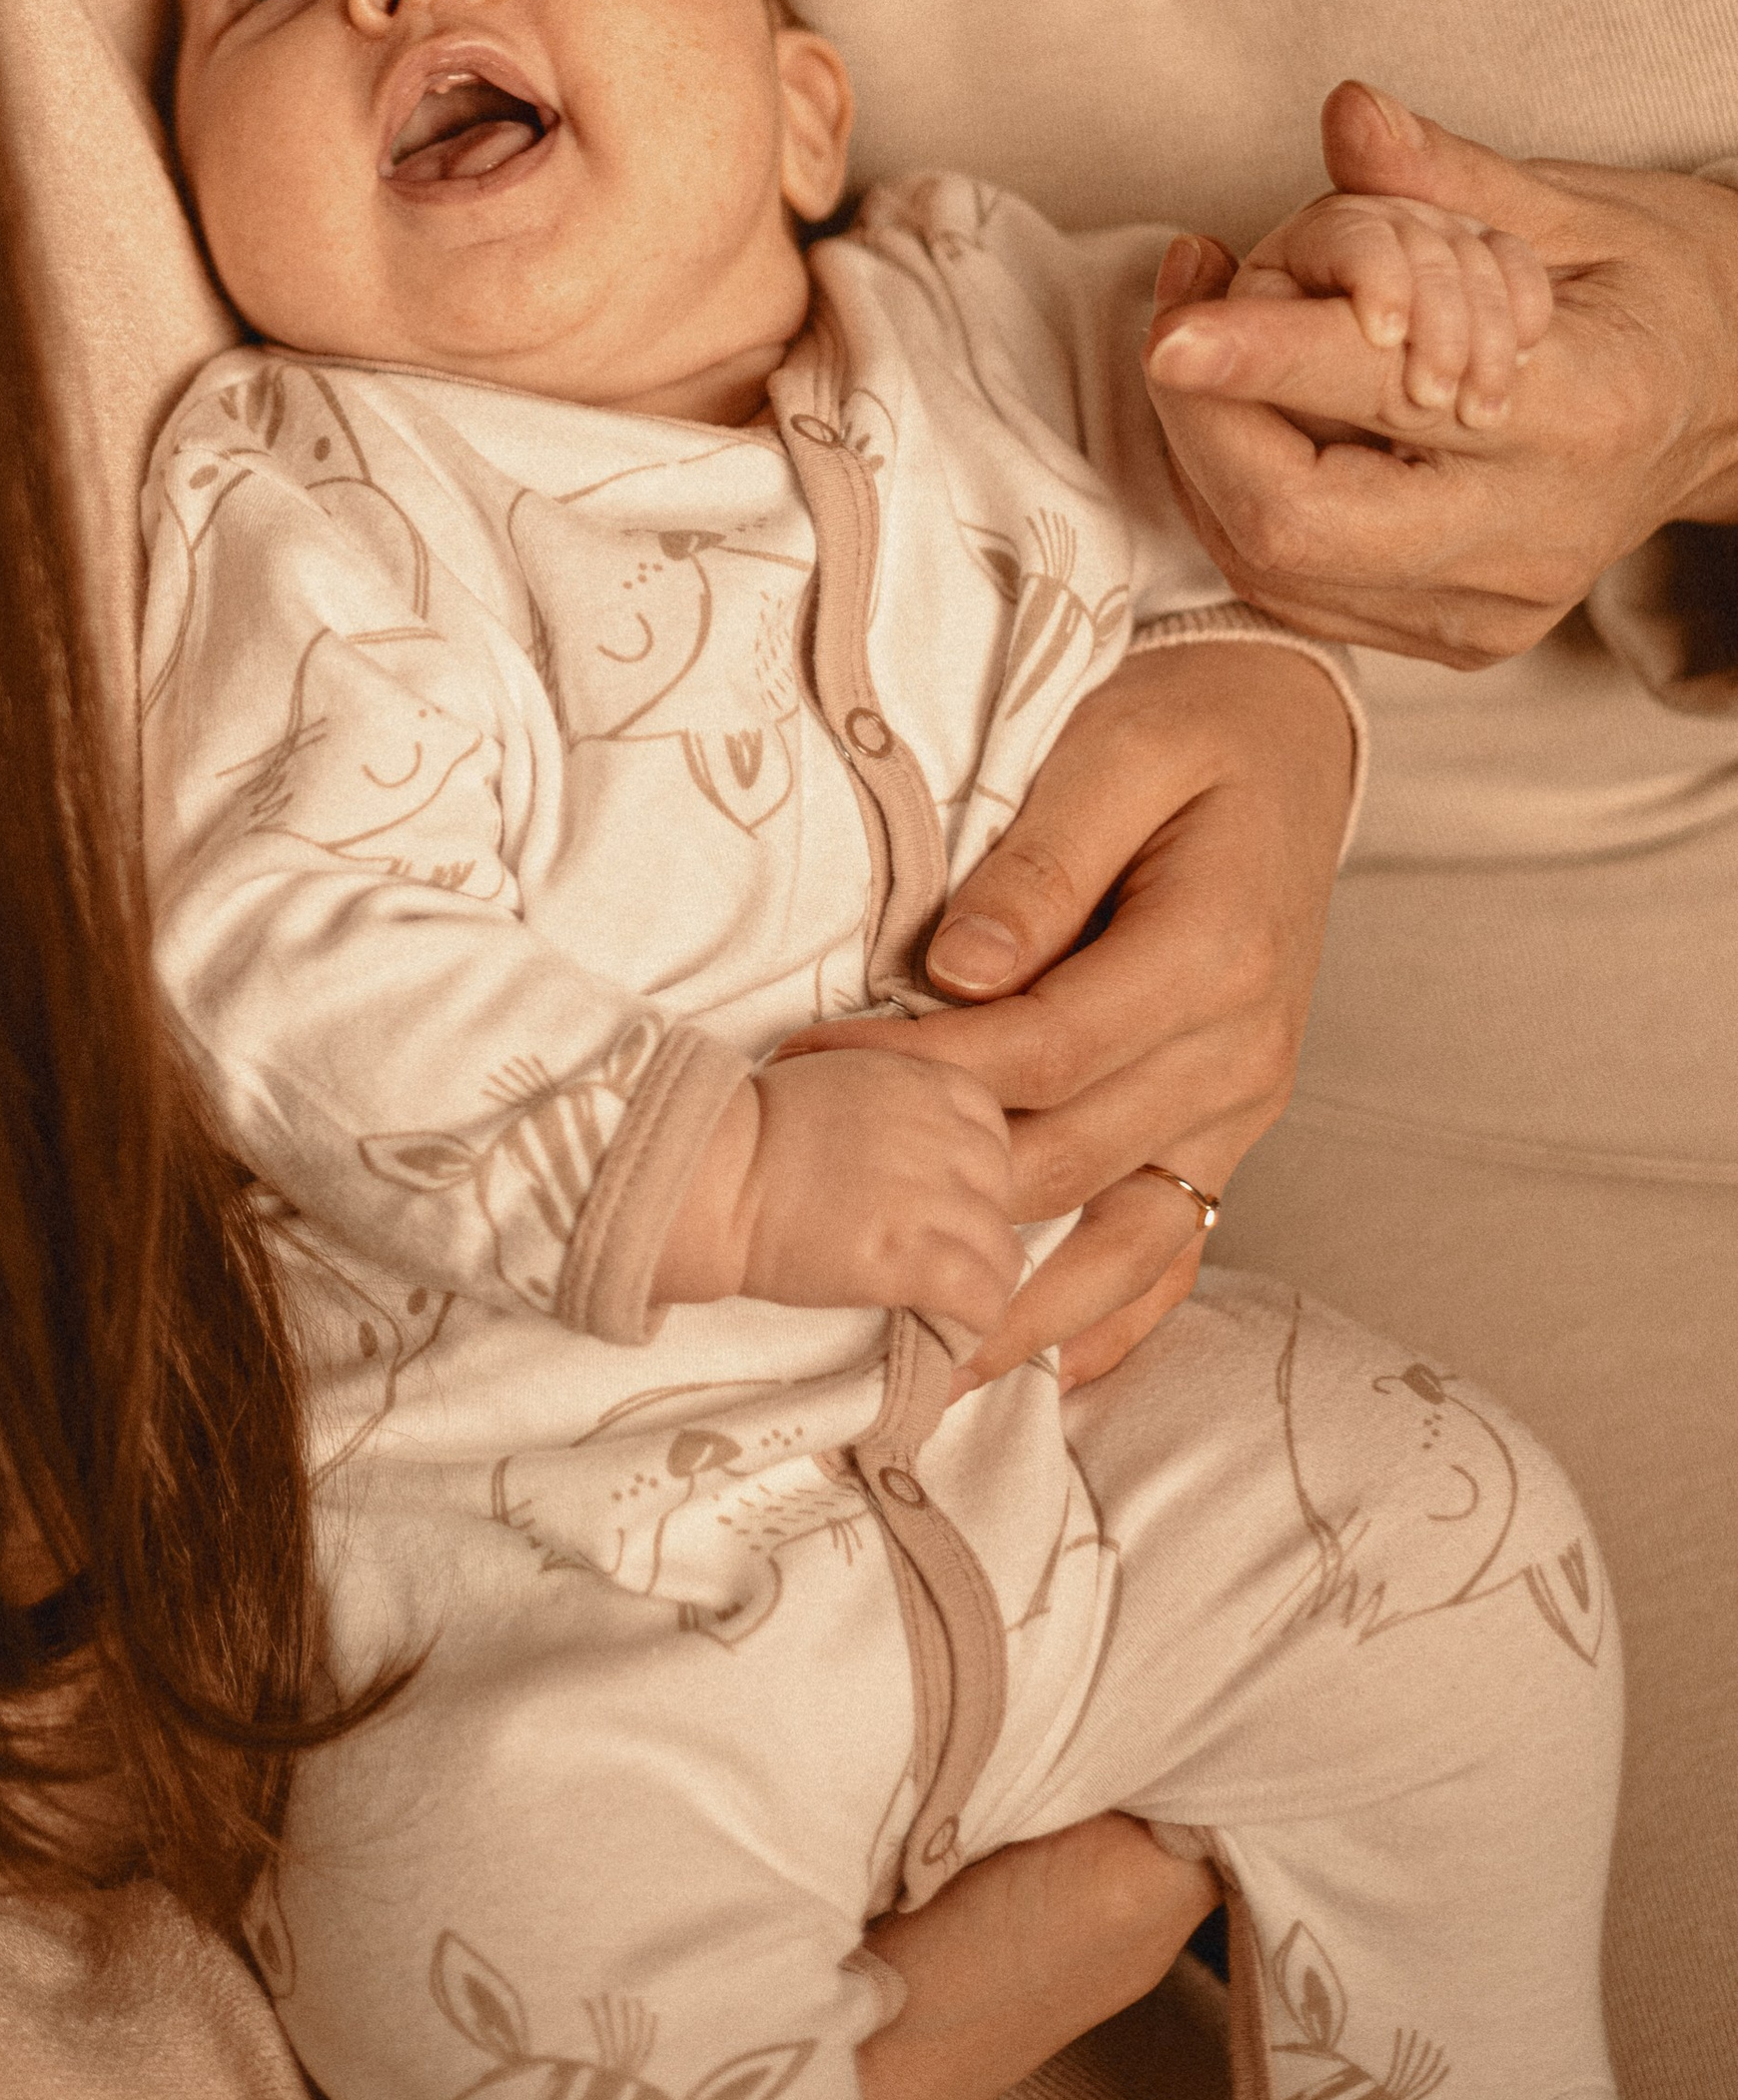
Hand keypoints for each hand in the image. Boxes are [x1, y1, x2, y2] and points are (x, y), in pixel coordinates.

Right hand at [649, 1047, 1017, 1338]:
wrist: (709, 1174)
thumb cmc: (755, 1130)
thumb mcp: (843, 1080)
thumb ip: (901, 1106)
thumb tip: (928, 1151)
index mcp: (925, 1081)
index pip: (994, 1133)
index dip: (972, 1173)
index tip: (940, 1198)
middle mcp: (938, 1133)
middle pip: (1003, 1192)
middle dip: (976, 1224)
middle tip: (935, 1250)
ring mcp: (927, 1197)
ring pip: (1002, 1252)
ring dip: (979, 1280)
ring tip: (947, 1301)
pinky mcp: (908, 1258)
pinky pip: (980, 1298)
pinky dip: (973, 1321)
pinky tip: (949, 1328)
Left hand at [783, 639, 1351, 1391]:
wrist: (1290, 733)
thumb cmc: (1192, 727)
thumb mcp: (1118, 752)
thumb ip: (1040, 865)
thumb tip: (958, 972)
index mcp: (1208, 957)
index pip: (1037, 1051)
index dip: (918, 1076)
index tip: (807, 1078)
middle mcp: (1235, 1053)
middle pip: (1064, 1159)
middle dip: (937, 1198)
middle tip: (821, 1226)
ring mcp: (1240, 1103)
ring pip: (1124, 1237)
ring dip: (1023, 1307)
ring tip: (922, 1372)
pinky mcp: (1230, 1123)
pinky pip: (1182, 1243)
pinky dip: (1120, 1315)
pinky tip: (1055, 1370)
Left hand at [1147, 84, 1737, 664]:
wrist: (1730, 407)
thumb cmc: (1647, 290)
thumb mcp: (1574, 208)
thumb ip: (1446, 175)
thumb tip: (1347, 118)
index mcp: (1584, 407)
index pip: (1386, 393)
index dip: (1264, 360)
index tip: (1173, 335)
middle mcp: (1537, 530)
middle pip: (1297, 520)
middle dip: (1203, 420)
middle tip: (1183, 314)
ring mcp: (1494, 604)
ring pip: (1274, 567)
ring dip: (1207, 455)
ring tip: (1213, 345)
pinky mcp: (1458, 637)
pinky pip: (1295, 593)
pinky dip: (1242, 501)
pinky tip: (1249, 417)